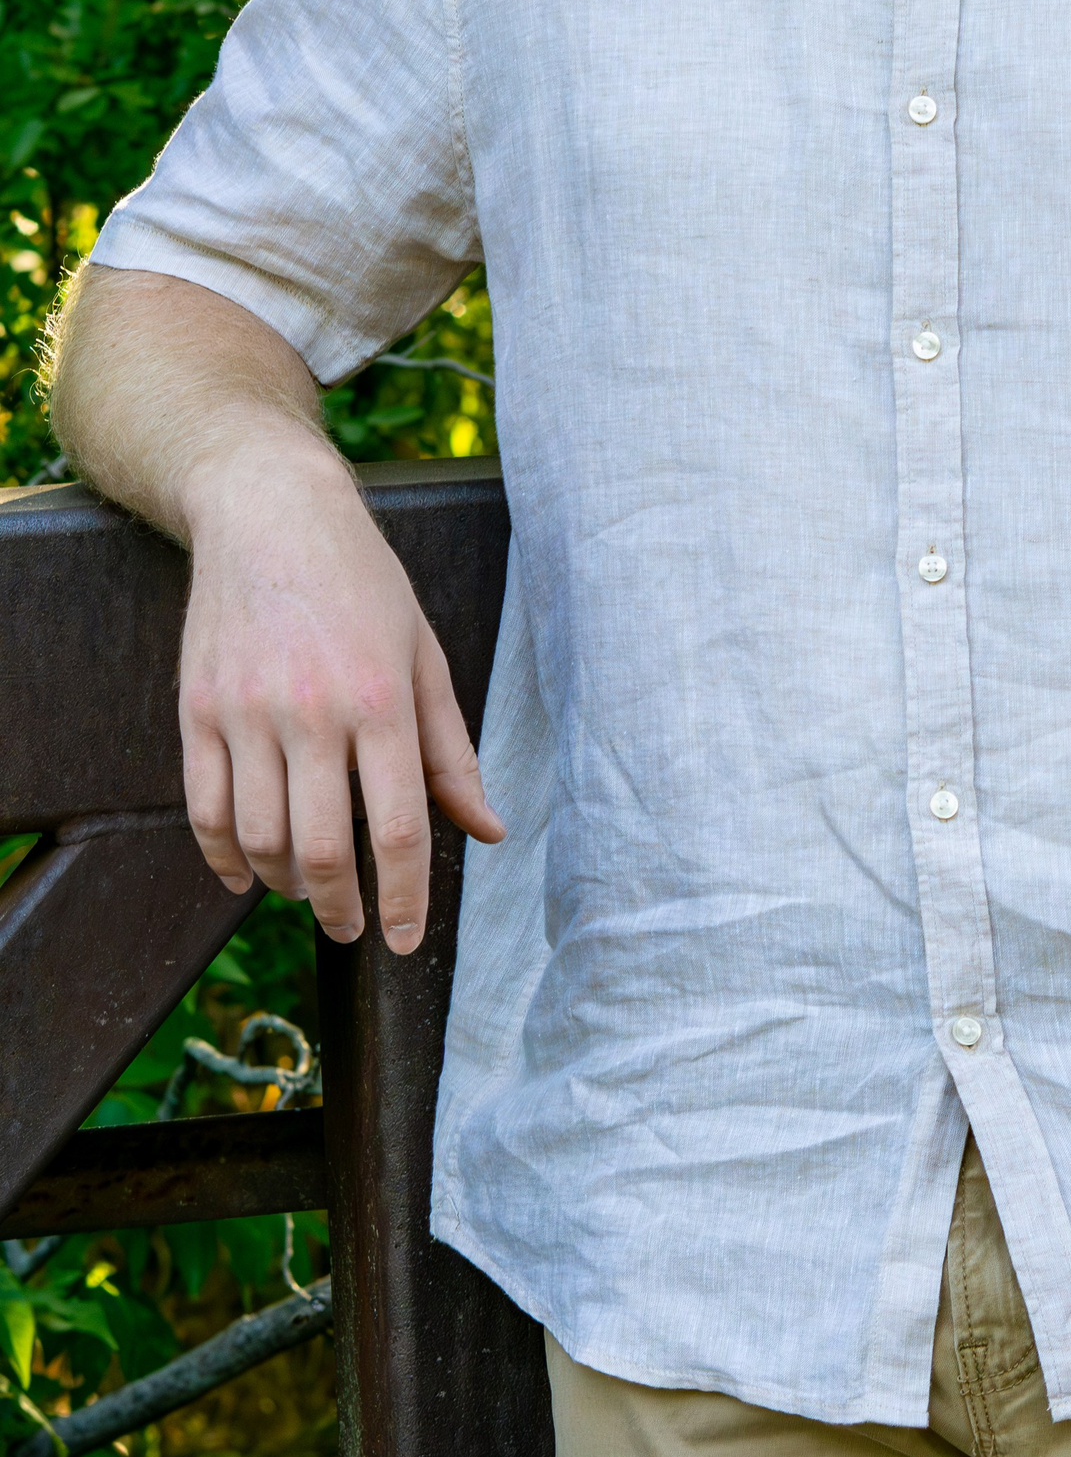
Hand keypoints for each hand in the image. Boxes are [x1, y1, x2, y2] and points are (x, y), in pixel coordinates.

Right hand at [177, 430, 504, 951]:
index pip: (399, 827)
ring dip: (287, 885)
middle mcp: (312, 712)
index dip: (406, 897)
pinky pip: (205, 811)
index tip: (405, 940)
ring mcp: (246, 713)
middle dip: (343, 909)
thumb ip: (452, 753)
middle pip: (324, 849)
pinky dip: (225, 859)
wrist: (271, 515)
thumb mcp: (425, 656)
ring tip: (311, 890)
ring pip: (261, 840)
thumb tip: (487, 830)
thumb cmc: (364, 585)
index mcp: (382, 700)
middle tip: (356, 928)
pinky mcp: (196, 711)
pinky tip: (248, 874)